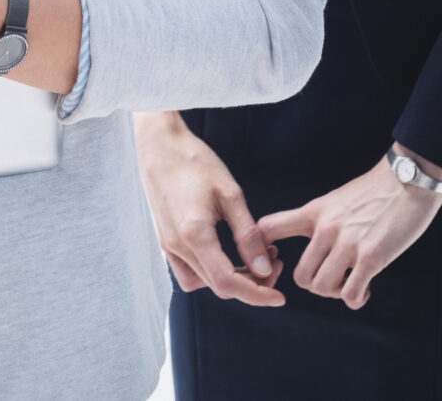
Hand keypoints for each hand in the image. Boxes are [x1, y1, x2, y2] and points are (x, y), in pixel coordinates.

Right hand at [132, 111, 282, 306]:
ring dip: (231, 279)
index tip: (280, 296)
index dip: (257, 294)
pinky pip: (188, 272)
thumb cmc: (195, 162)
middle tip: (274, 260)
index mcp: (194, 235)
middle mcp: (177, 247)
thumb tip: (264, 268)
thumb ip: (247, 235)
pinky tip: (227, 256)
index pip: (228, 283)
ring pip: (203, 282)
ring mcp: (168, 246)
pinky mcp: (165, 240)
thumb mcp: (230, 194)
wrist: (160, 145)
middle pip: (218, 286)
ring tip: (253, 257)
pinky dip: (210, 273)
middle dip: (251, 283)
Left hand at [256, 145, 441, 309]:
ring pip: (323, 288)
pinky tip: (366, 289)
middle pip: (301, 276)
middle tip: (335, 281)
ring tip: (352, 284)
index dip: (260, 253)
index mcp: (313, 213)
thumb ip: (315, 221)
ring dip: (338, 294)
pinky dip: (357, 299)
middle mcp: (326, 228)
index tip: (276, 265)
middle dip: (317, 286)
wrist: (408, 179)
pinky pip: (351, 294)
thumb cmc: (373, 192)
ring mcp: (348, 243)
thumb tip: (307, 246)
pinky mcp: (371, 256)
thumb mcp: (333, 200)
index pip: (267, 229)